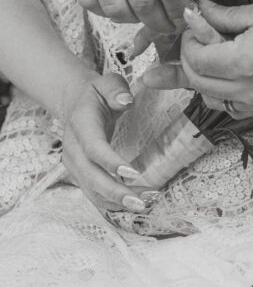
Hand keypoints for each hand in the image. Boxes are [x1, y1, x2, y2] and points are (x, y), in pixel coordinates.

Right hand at [60, 73, 154, 212]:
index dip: (111, 162)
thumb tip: (127, 101)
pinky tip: (135, 204)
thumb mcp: (107, 82)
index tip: (134, 174)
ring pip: (92, 190)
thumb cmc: (97, 93)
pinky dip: (112, 202)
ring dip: (117, 201)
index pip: (94, 148)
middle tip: (143, 201)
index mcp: (81, 124)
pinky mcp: (80, 175)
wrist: (76, 103)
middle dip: (116, 192)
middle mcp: (73, 149)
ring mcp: (74, 165)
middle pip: (91, 177)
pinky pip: (94, 194)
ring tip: (145, 204)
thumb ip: (116, 90)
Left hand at [142, 5, 252, 119]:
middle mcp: (247, 90)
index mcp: (242, 63)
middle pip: (198, 82)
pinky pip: (234, 107)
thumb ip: (224, 15)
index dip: (188, 41)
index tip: (192, 25)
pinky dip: (222, 93)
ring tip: (207, 57)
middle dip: (189, 59)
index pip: (196, 59)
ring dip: (202, 79)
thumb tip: (200, 10)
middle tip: (194, 38)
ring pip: (212, 99)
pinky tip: (226, 75)